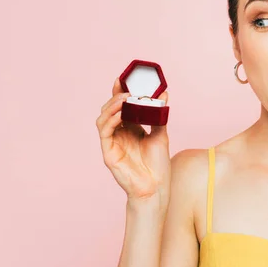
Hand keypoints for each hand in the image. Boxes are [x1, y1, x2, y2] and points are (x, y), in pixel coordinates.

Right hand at [96, 78, 170, 202]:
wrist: (156, 187)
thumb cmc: (158, 164)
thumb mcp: (161, 134)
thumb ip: (159, 115)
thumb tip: (164, 94)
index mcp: (130, 129)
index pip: (121, 107)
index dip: (119, 92)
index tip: (123, 79)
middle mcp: (119, 134)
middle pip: (110, 110)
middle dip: (115, 96)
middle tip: (124, 87)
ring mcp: (112, 143)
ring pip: (103, 119)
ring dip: (112, 106)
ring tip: (124, 98)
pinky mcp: (108, 153)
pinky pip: (105, 133)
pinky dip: (111, 120)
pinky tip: (120, 114)